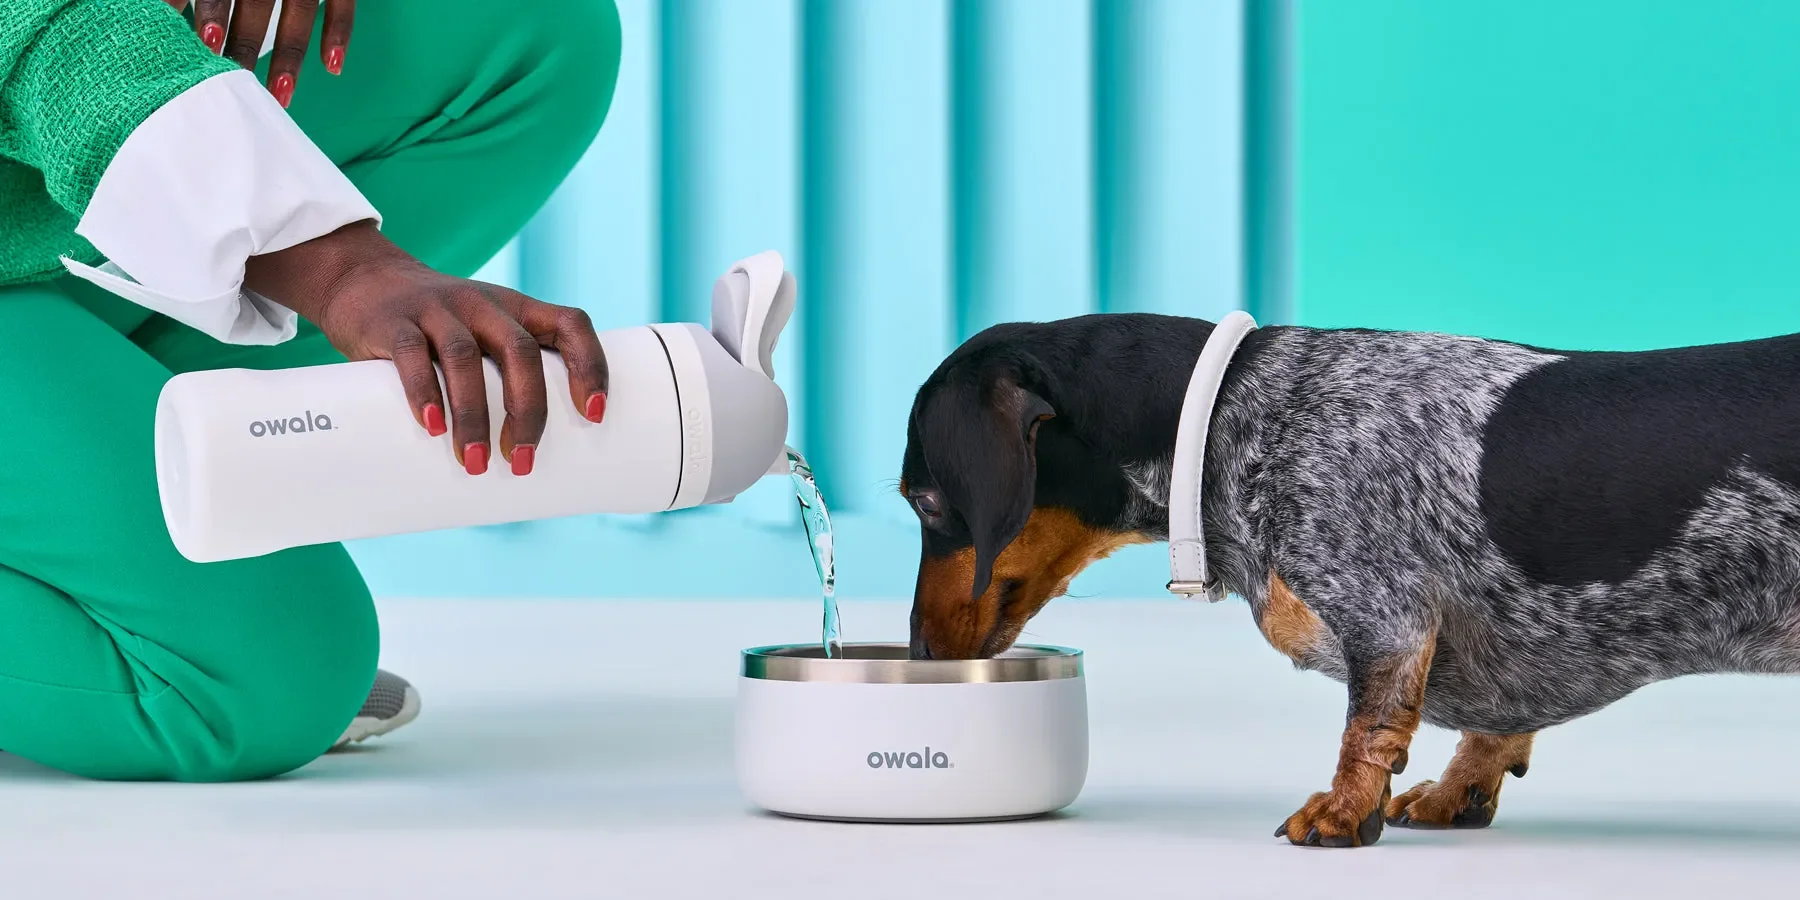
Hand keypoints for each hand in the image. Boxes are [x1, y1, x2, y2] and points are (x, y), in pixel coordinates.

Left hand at [166, 1, 355, 107]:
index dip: (203, 10)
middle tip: (226, 83)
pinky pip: (342, 5)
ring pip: (297, 14)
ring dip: (287, 56)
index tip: (193, 43)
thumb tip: (157, 6)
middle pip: (252, 5)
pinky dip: (338, 34)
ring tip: (278, 95)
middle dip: (239, 45)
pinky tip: (331, 67)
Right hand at [244, 222, 609, 475]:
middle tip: (522, 462)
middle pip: (519, 352)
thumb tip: (531, 455)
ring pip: (465, 359)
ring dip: (474, 416)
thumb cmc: (438, 327)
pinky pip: (412, 355)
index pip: (570, 324)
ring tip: (476, 462)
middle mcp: (483, 304)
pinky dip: (425, 393)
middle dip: (528, 412)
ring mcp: (438, 309)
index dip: (590, 365)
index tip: (595, 415)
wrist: (362, 280)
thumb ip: (507, 375)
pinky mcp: (394, 322)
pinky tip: (433, 427)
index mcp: (516, 309)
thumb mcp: (482, 333)